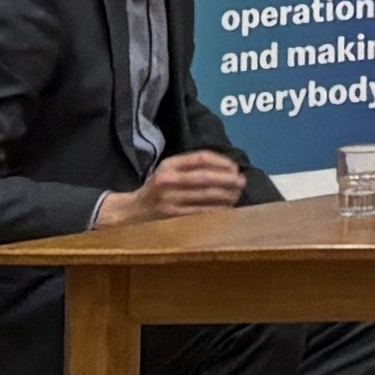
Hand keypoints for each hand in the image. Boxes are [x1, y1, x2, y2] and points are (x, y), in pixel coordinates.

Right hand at [95, 152, 246, 229]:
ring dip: (226, 196)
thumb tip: (228, 167)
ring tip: (236, 195)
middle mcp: (168, 180)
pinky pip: (201, 212)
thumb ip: (192, 166)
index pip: (201, 158)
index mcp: (169, 165)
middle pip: (205, 177)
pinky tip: (227, 208)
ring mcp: (170, 199)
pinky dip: (217, 210)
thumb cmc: (158, 189)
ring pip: (206, 196)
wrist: (132, 211)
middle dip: (228, 180)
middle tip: (242, 182)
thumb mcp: (169, 171)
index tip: (235, 167)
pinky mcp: (173, 216)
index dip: (222, 162)